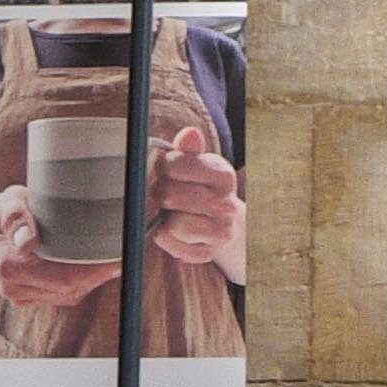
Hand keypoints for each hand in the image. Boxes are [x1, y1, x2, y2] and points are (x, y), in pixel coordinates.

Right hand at [0, 187, 125, 313]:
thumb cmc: (6, 209)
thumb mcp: (9, 202)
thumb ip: (16, 217)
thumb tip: (26, 241)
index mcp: (9, 265)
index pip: (62, 278)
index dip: (93, 272)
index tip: (116, 260)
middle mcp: (13, 287)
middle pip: (70, 289)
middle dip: (97, 275)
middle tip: (122, 255)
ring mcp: (21, 295)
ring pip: (70, 295)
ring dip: (91, 280)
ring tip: (108, 258)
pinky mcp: (30, 298)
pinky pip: (64, 296)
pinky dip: (80, 283)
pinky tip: (88, 266)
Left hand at [148, 133, 245, 276]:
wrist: (226, 224)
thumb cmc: (203, 189)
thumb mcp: (198, 164)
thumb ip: (189, 149)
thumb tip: (190, 133)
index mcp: (223, 175)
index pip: (173, 166)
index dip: (162, 168)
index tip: (166, 171)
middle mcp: (226, 204)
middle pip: (169, 196)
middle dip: (160, 194)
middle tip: (165, 194)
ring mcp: (220, 231)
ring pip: (172, 224)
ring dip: (165, 218)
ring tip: (172, 213)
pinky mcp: (208, 253)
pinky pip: (172, 245)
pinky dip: (166, 238)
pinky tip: (173, 230)